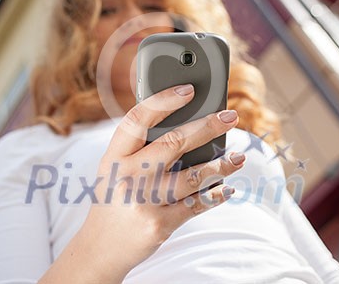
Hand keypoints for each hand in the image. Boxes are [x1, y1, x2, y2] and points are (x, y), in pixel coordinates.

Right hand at [40, 84, 244, 282]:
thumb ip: (139, 149)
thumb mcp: (115, 170)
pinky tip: (227, 189)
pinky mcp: (159, 224)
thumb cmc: (114, 200)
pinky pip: (196, 205)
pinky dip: (216, 195)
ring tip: (238, 158)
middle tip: (230, 117)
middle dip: (208, 126)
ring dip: (221, 165)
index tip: (189, 89)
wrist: (100, 248)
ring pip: (193, 176)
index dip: (164, 100)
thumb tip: (185, 125)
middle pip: (174, 142)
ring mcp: (144, 201)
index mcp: (114, 157)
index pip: (138, 119)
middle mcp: (128, 176)